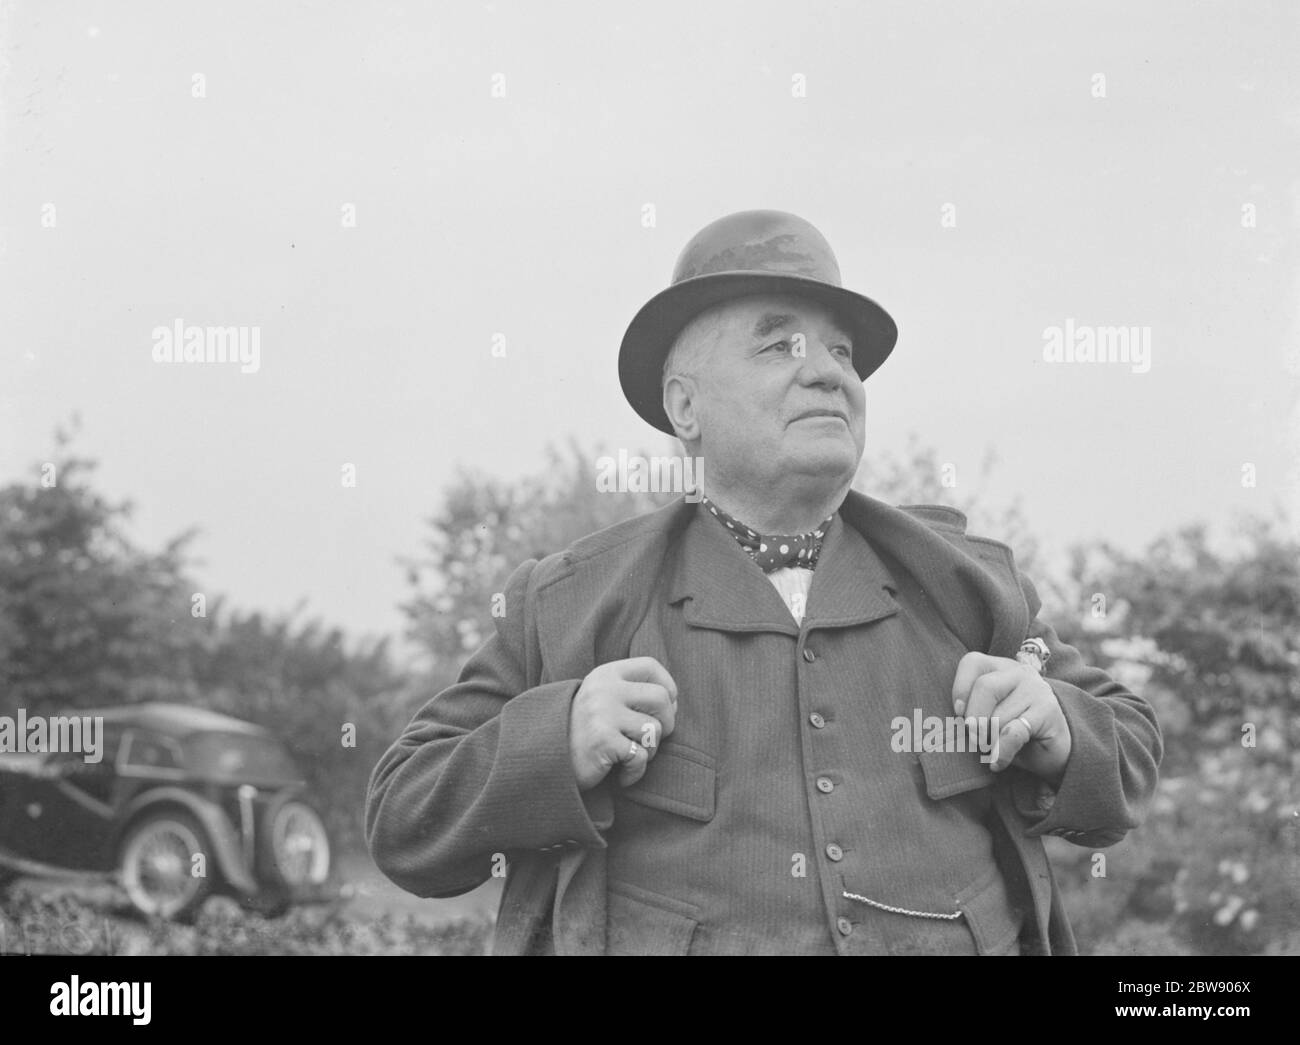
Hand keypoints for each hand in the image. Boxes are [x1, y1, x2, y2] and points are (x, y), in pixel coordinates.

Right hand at [569, 657, 677, 790]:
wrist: (545, 759)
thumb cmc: (584, 732)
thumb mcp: (603, 700)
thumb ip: (631, 691)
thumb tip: (673, 700)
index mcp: (605, 674)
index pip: (650, 666)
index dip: (668, 686)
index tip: (666, 707)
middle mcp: (604, 689)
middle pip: (661, 698)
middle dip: (666, 723)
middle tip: (650, 739)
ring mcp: (602, 714)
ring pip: (654, 731)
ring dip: (649, 751)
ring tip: (628, 755)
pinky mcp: (603, 741)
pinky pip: (641, 757)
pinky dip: (635, 771)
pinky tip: (621, 773)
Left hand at [951, 651, 1071, 783]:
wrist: (1052, 752)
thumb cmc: (1009, 732)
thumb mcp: (984, 717)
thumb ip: (969, 710)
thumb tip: (957, 719)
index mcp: (1000, 667)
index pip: (972, 662)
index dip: (960, 690)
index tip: (959, 714)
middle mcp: (1019, 673)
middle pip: (984, 687)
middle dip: (974, 719)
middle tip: (976, 739)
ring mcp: (1037, 690)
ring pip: (998, 715)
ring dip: (990, 740)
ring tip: (995, 747)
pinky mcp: (1048, 711)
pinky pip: (1013, 733)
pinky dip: (1001, 752)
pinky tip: (997, 762)